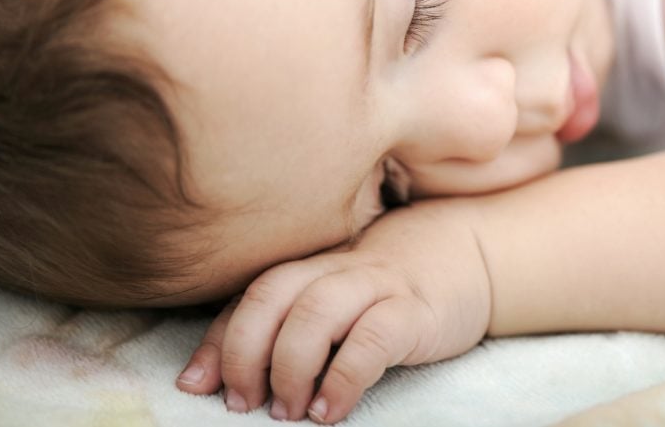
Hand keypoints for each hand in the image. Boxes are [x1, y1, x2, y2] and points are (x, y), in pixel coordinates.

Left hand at [175, 200, 491, 422]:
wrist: (469, 255)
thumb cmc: (390, 286)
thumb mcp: (338, 293)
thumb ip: (291, 319)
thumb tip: (221, 375)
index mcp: (311, 266)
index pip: (250, 295)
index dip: (217, 340)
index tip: (195, 385)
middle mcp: (336, 269)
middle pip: (273, 294)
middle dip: (244, 351)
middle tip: (241, 403)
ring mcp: (377, 285)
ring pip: (317, 310)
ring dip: (289, 365)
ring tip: (285, 412)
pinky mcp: (415, 311)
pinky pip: (373, 338)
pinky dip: (344, 376)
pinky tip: (330, 409)